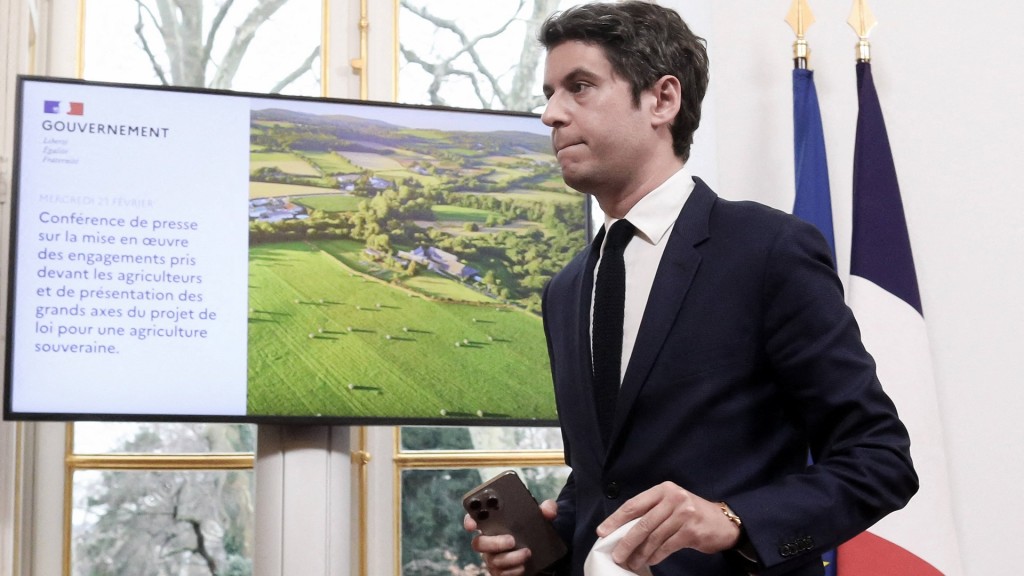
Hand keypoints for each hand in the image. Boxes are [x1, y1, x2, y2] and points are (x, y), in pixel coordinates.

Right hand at [464, 498, 558, 575]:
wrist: (540, 554)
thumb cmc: (531, 531)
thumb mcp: (540, 519)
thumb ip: (545, 510)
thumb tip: (549, 509)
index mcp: (492, 525)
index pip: (473, 520)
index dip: (469, 521)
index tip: (473, 524)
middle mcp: (488, 542)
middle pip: (479, 544)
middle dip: (494, 542)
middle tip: (512, 540)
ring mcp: (492, 559)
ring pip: (493, 560)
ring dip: (510, 558)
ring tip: (526, 552)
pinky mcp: (500, 572)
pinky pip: (502, 574)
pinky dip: (513, 570)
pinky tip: (524, 566)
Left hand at [596, 482, 740, 571]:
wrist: (723, 523)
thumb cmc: (690, 514)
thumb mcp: (670, 505)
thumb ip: (650, 512)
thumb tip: (621, 531)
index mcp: (663, 489)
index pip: (633, 505)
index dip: (616, 520)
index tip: (602, 532)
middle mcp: (673, 498)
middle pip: (642, 523)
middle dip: (626, 541)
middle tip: (616, 555)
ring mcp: (684, 514)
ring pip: (653, 537)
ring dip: (640, 553)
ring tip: (631, 562)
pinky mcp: (691, 531)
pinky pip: (666, 546)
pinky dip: (655, 556)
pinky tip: (649, 561)